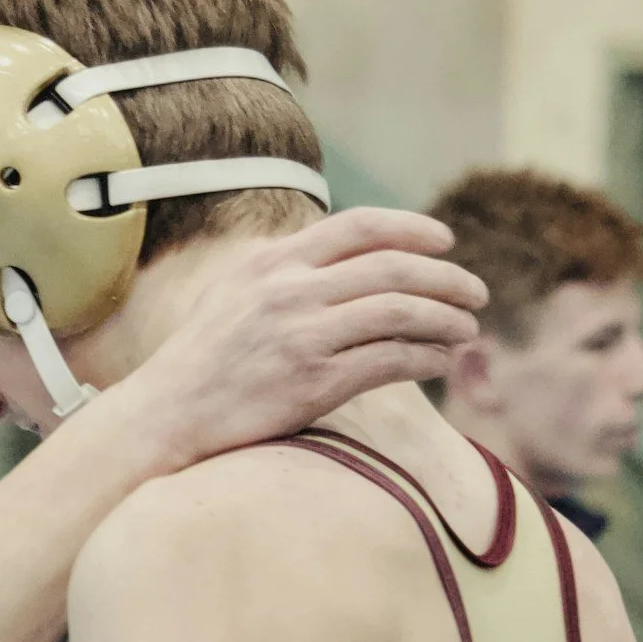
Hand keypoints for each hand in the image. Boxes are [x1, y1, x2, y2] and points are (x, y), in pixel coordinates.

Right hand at [112, 207, 486, 467]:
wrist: (166, 414)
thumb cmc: (203, 361)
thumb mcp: (234, 293)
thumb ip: (284, 271)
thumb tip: (343, 261)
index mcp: (273, 261)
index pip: (359, 227)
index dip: (412, 229)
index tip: (445, 243)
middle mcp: (289, 289)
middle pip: (393, 267)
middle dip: (447, 278)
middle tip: (476, 293)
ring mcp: (302, 334)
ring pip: (400, 310)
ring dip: (446, 318)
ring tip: (467, 330)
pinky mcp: (313, 382)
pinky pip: (391, 359)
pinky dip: (426, 357)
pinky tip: (440, 361)